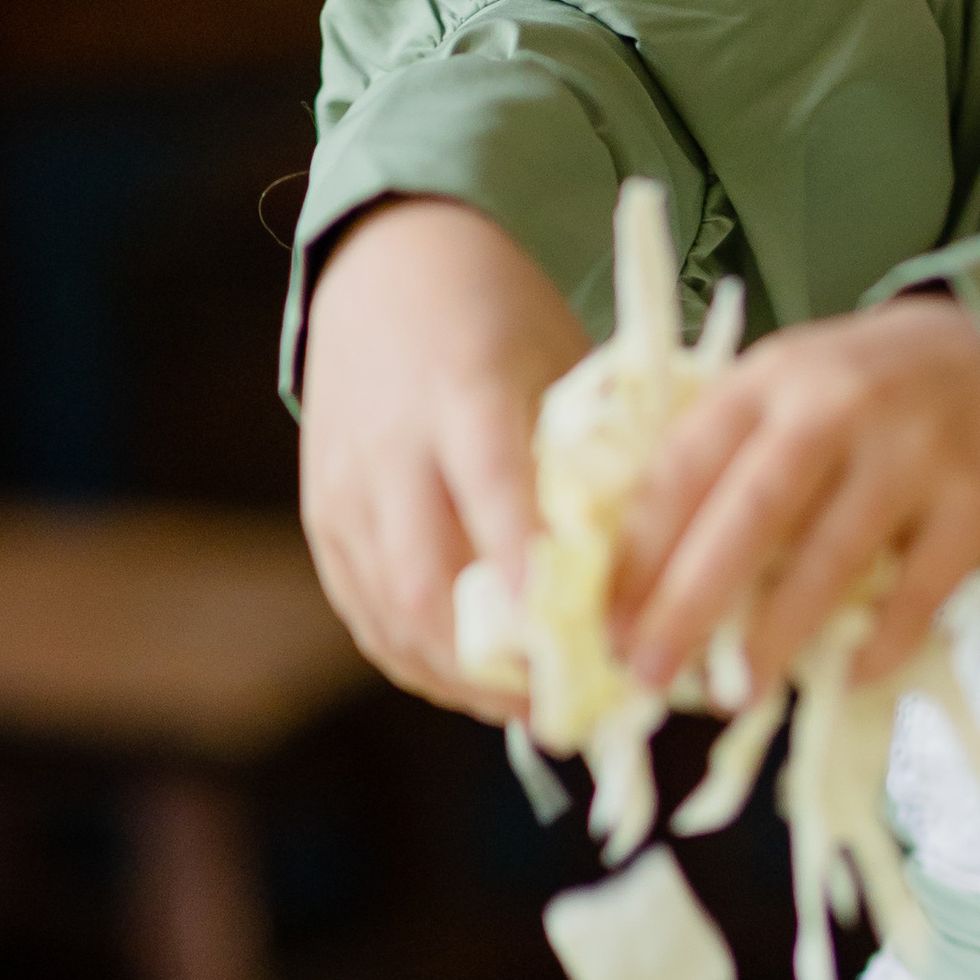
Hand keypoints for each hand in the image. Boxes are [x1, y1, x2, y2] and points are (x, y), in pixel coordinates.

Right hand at [299, 198, 586, 713]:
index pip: (488, 485)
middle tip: (569, 707)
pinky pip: (367, 616)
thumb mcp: (564, 359)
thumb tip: (655, 566)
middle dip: (495, 663)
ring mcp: (346, 490)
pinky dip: (423, 662)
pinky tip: (479, 686)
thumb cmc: (502, 317)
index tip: (562, 634)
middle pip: (423, 578)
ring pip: (392, 615)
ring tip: (534, 713)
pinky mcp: (325, 520)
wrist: (385, 267)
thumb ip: (595, 456)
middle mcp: (391, 447)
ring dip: (462, 680)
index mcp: (462, 388)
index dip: (521, 563)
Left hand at [612, 297, 979, 696]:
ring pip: (831, 557)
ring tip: (734, 693)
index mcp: (770, 379)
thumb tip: (637, 577)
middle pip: (750, 514)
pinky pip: (918, 591)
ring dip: (775, 635)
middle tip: (648, 671)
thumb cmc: (869, 390)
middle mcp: (839, 406)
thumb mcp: (787, 388)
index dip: (642, 553)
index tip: (609, 624)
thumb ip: (722, 456)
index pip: (686, 467)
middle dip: (690, 602)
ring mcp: (914, 453)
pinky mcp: (978, 501)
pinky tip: (844, 676)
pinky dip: (878, 642)